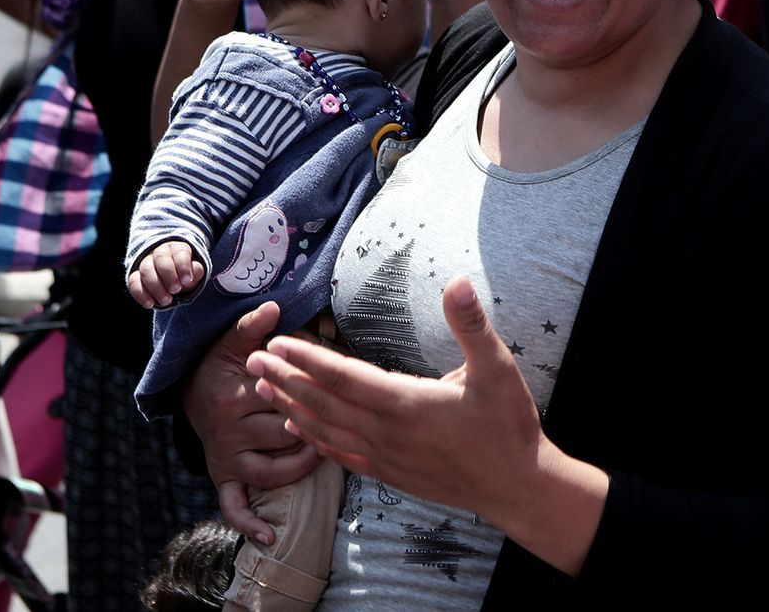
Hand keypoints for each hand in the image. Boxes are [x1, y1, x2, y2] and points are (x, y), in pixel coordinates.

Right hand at [129, 239, 204, 307]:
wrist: (173, 281)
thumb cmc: (185, 274)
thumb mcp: (195, 273)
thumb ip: (196, 272)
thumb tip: (190, 277)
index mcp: (177, 248)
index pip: (179, 252)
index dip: (183, 266)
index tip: (187, 280)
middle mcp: (160, 252)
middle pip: (161, 258)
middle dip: (169, 275)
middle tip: (176, 290)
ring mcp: (146, 263)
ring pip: (146, 269)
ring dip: (156, 286)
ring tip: (167, 301)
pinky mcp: (135, 276)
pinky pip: (133, 281)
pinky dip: (140, 293)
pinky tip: (150, 304)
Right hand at [184, 303, 322, 542]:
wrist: (190, 389)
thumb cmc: (221, 363)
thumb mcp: (233, 340)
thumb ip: (252, 325)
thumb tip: (274, 306)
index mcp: (232, 395)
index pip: (280, 400)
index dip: (311, 397)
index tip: (334, 393)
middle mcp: (226, 430)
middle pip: (281, 435)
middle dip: (310, 428)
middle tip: (339, 422)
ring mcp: (224, 457)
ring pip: (268, 471)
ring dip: (297, 467)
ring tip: (321, 455)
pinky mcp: (222, 476)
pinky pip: (233, 505)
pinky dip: (250, 523)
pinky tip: (271, 537)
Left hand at [248, 277, 549, 518]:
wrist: (517, 487)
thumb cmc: (508, 426)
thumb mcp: (497, 368)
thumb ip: (472, 325)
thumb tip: (457, 281)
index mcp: (406, 403)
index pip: (343, 377)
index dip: (306, 359)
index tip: (276, 343)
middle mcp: (387, 433)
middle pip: (323, 403)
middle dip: (285, 380)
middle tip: (252, 362)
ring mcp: (386, 457)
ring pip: (326, 431)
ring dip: (292, 408)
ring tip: (263, 390)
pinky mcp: (391, 474)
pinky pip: (341, 454)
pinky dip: (314, 440)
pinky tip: (299, 430)